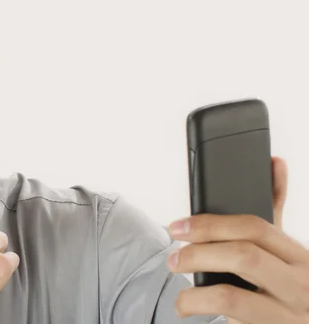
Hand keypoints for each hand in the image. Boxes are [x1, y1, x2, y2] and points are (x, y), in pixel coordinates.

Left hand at [167, 157, 308, 323]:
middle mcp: (301, 285)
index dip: (210, 224)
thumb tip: (275, 162)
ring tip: (180, 298)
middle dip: (199, 254)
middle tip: (173, 261)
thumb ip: (275, 210)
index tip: (177, 227)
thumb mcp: (286, 251)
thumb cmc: (291, 287)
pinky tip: (194, 314)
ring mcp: (289, 316)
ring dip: (194, 295)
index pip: (255, 227)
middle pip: (243, 256)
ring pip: (231, 297)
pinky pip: (232, 323)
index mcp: (300, 257)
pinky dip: (206, 317)